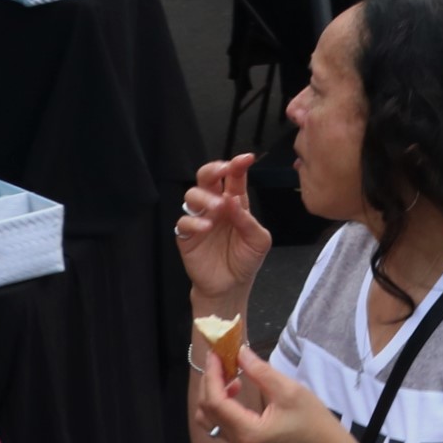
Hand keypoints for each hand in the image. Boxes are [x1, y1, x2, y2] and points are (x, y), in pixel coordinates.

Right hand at [175, 155, 271, 305]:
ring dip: (205, 197)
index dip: (237, 165)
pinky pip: (183, 222)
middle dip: (213, 169)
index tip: (246, 158)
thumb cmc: (247, 258)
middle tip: (223, 170)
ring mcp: (200, 219)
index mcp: (236, 202)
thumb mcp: (259, 240)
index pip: (234, 178)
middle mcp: (216, 206)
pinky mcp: (186, 236)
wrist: (231, 285)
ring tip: (218, 208)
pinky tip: (207, 227)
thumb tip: (234, 201)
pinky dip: (194, 222)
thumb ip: (248, 221)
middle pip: (207, 179)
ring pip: (192, 195)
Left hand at [196, 344, 342, 442]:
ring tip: (228, 372)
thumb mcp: (289, 391)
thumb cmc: (312, 419)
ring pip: (208, 418)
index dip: (212, 376)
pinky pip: (219, 421)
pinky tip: (235, 388)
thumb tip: (239, 352)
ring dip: (212, 393)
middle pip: (207, 411)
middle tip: (220, 358)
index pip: (216, 403)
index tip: (215, 353)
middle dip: (209, 382)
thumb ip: (261, 372)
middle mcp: (236, 441)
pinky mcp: (242, 441)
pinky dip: (220, 403)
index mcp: (247, 431)